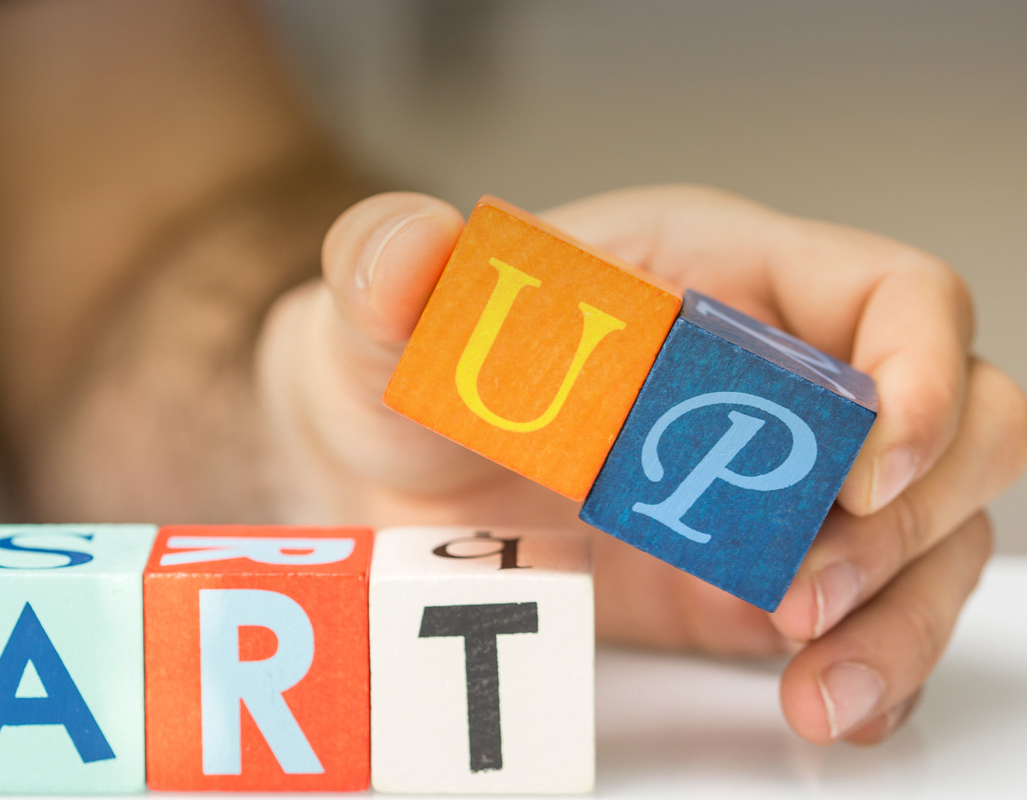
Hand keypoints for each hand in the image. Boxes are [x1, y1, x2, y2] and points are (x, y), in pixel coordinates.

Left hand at [256, 185, 1026, 744]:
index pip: (891, 293)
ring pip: (929, 536)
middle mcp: (774, 383)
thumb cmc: (403, 359)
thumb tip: (410, 252)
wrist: (371, 467)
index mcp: (716, 278)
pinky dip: (868, 667)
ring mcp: (774, 491)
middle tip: (805, 585)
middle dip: (913, 512)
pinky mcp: (750, 583)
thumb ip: (385, 266)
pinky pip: (865, 621)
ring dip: (900, 612)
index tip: (870, 461)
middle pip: (958, 422)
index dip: (918, 370)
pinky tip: (822, 704)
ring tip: (819, 684)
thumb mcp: (376, 306)